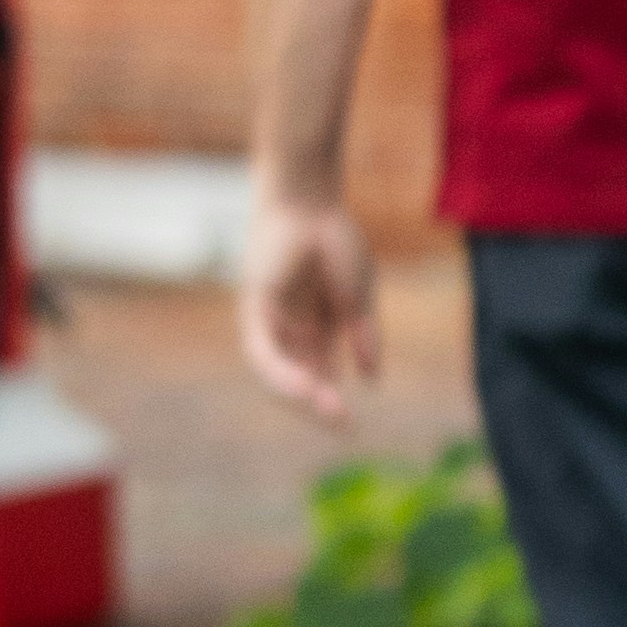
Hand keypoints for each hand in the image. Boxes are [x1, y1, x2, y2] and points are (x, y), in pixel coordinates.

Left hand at [239, 191, 379, 425]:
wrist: (313, 201)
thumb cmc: (335, 240)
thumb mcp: (359, 298)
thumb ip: (364, 336)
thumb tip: (372, 378)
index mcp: (313, 326)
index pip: (317, 372)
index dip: (331, 399)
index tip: (350, 424)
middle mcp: (288, 327)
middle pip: (296, 376)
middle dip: (318, 403)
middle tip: (342, 425)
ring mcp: (269, 317)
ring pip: (275, 370)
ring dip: (300, 393)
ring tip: (325, 408)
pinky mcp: (254, 306)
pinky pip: (263, 350)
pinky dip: (282, 371)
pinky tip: (305, 386)